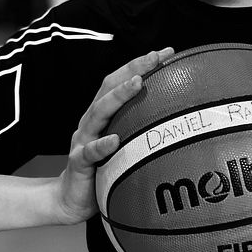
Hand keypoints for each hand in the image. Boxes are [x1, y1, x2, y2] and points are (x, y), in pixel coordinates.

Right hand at [55, 47, 174, 223]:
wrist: (70, 199)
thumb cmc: (103, 170)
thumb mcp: (124, 147)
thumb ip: (141, 131)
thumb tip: (182, 124)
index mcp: (104, 115)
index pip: (122, 81)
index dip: (142, 64)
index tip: (167, 52)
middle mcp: (92, 121)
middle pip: (109, 87)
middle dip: (133, 68)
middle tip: (155, 57)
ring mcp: (83, 139)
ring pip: (99, 112)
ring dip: (118, 96)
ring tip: (138, 82)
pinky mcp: (79, 162)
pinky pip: (90, 152)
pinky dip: (102, 145)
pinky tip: (115, 140)